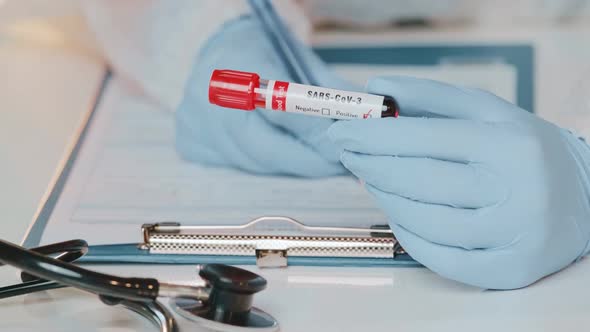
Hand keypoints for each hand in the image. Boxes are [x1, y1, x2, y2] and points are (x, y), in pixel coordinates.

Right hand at [175, 15, 353, 176]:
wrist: (216, 51)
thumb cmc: (261, 53)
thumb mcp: (298, 60)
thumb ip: (328, 91)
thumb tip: (366, 121)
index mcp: (238, 64)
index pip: (282, 108)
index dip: (315, 132)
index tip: (341, 145)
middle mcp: (209, 96)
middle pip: (265, 147)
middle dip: (308, 160)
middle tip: (337, 164)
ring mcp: (195, 123)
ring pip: (253, 163)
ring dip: (289, 166)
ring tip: (317, 161)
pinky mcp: (190, 142)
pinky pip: (235, 166)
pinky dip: (263, 164)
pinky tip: (280, 155)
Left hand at [328, 76, 589, 288]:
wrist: (581, 196)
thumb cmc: (520, 148)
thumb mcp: (486, 110)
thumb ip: (430, 97)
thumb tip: (376, 88)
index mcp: (507, 142)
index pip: (422, 138)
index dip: (371, 136)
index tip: (339, 132)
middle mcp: (514, 189)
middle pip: (417, 181)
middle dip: (370, 166)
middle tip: (348, 153)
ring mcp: (512, 235)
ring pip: (423, 222)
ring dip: (386, 199)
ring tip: (374, 180)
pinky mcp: (508, 270)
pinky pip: (439, 259)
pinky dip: (409, 236)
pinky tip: (399, 215)